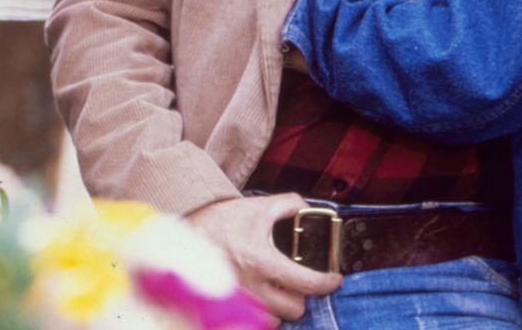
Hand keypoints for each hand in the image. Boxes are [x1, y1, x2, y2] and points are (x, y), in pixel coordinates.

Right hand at [186, 194, 341, 323]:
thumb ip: (290, 204)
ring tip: (284, 288)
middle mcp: (252, 287)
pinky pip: (254, 323)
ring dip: (283, 306)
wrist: (186, 236)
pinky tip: (266, 295)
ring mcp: (239, 301)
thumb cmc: (223, 221)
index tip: (334, 278)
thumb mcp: (260, 206)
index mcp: (263, 262)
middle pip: (294, 309)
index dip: (327, 282)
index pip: (305, 283)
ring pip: (275, 319)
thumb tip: (308, 208)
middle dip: (304, 296)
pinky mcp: (227, 308)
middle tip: (304, 281)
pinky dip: (264, 313)